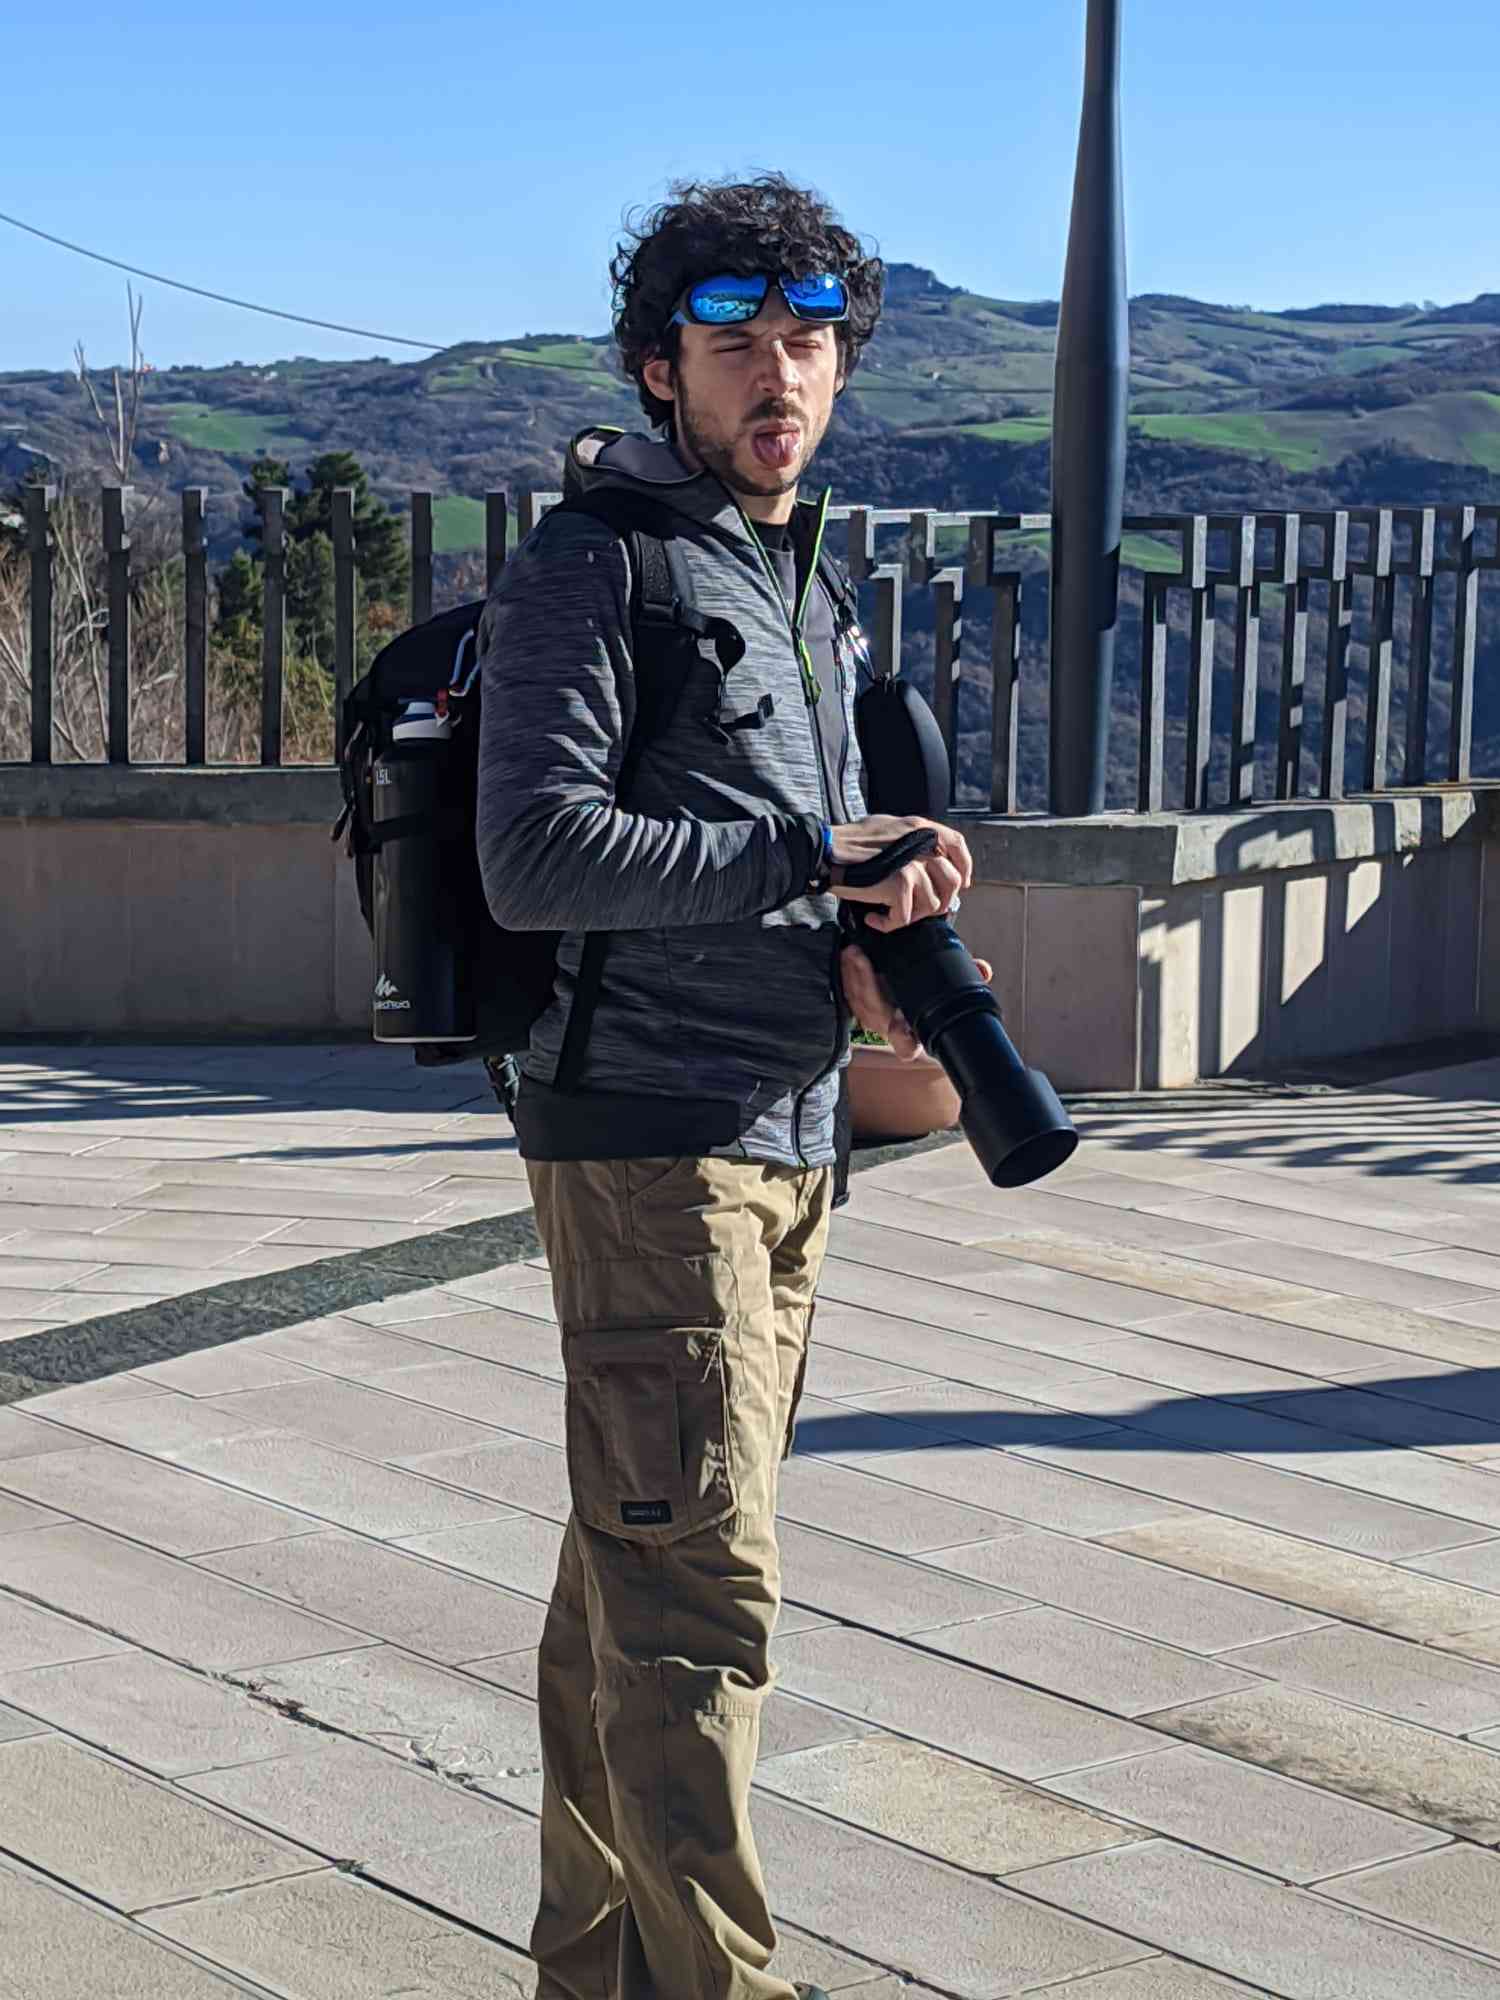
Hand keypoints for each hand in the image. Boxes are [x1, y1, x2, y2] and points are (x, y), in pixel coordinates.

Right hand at [830, 815, 973, 933]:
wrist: (826, 851)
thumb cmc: (848, 842)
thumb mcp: (888, 827)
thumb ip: (910, 840)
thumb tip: (924, 863)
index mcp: (921, 828)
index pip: (957, 845)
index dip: (963, 868)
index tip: (961, 884)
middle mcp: (922, 845)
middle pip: (952, 882)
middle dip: (939, 902)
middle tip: (919, 910)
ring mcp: (914, 865)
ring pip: (932, 905)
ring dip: (911, 916)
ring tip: (890, 913)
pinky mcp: (900, 884)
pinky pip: (905, 918)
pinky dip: (888, 924)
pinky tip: (874, 919)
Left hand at [842, 941, 992, 1063]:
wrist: (907, 1011)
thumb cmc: (927, 1001)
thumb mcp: (948, 993)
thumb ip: (968, 980)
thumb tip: (984, 970)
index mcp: (913, 1036)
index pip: (908, 1046)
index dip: (905, 1040)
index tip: (902, 1026)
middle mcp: (891, 1032)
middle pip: (874, 1013)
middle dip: (865, 984)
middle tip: (862, 958)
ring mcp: (873, 1021)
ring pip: (858, 1002)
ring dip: (853, 976)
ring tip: (853, 952)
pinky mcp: (861, 1009)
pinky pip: (850, 996)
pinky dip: (847, 976)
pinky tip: (847, 958)